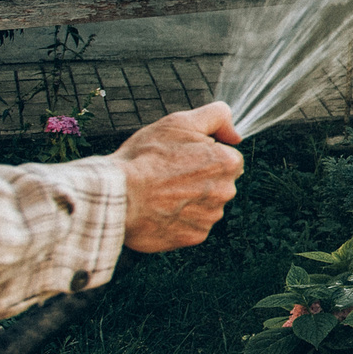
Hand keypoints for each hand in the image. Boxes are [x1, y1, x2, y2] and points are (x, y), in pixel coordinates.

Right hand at [115, 102, 243, 251]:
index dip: (202, 154)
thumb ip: (216, 116)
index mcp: (228, 163)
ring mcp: (210, 217)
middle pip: (216, 182)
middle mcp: (226, 192)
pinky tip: (158, 210)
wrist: (117, 195)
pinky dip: (177, 219)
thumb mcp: (180, 122)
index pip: (226, 157)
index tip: (180, 156)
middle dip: (197, 178)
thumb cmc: (146, 157)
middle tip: (166, 174)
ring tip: (159, 193)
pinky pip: (190, 225)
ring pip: (204, 204)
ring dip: (187, 200)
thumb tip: (235, 134)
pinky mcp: (194, 237)